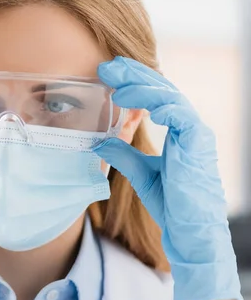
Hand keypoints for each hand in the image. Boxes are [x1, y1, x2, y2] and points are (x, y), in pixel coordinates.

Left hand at [94, 56, 242, 299]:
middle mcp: (188, 128)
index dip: (133, 81)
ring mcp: (196, 136)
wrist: (192, 234)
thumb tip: (100, 141)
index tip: (108, 73)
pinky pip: (183, 118)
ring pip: (172, 98)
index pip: (155, 96)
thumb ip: (123, 155)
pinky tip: (145, 106)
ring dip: (143, 89)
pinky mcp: (198, 147)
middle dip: (135, 75)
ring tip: (117, 88)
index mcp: (178, 131)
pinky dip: (165, 108)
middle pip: (163, 90)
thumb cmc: (173, 205)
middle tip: (108, 66)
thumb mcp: (141, 175)